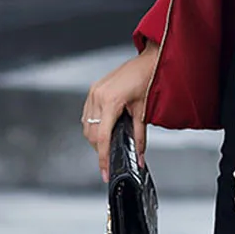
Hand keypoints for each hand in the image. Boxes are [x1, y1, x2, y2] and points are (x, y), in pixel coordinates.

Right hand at [81, 45, 156, 182]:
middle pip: (92, 134)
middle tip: (110, 158)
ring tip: (108, 144)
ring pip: (87, 126)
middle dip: (100, 149)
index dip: (103, 157)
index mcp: (111, 101)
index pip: (102, 137)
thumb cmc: (147, 80)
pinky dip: (93, 126)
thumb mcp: (143, 111)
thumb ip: (140, 137)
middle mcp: (98, 96)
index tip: (105, 171)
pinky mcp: (93, 90)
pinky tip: (103, 129)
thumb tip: (139, 156)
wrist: (147, 61)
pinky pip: (87, 115)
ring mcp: (94, 92)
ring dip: (95, 138)